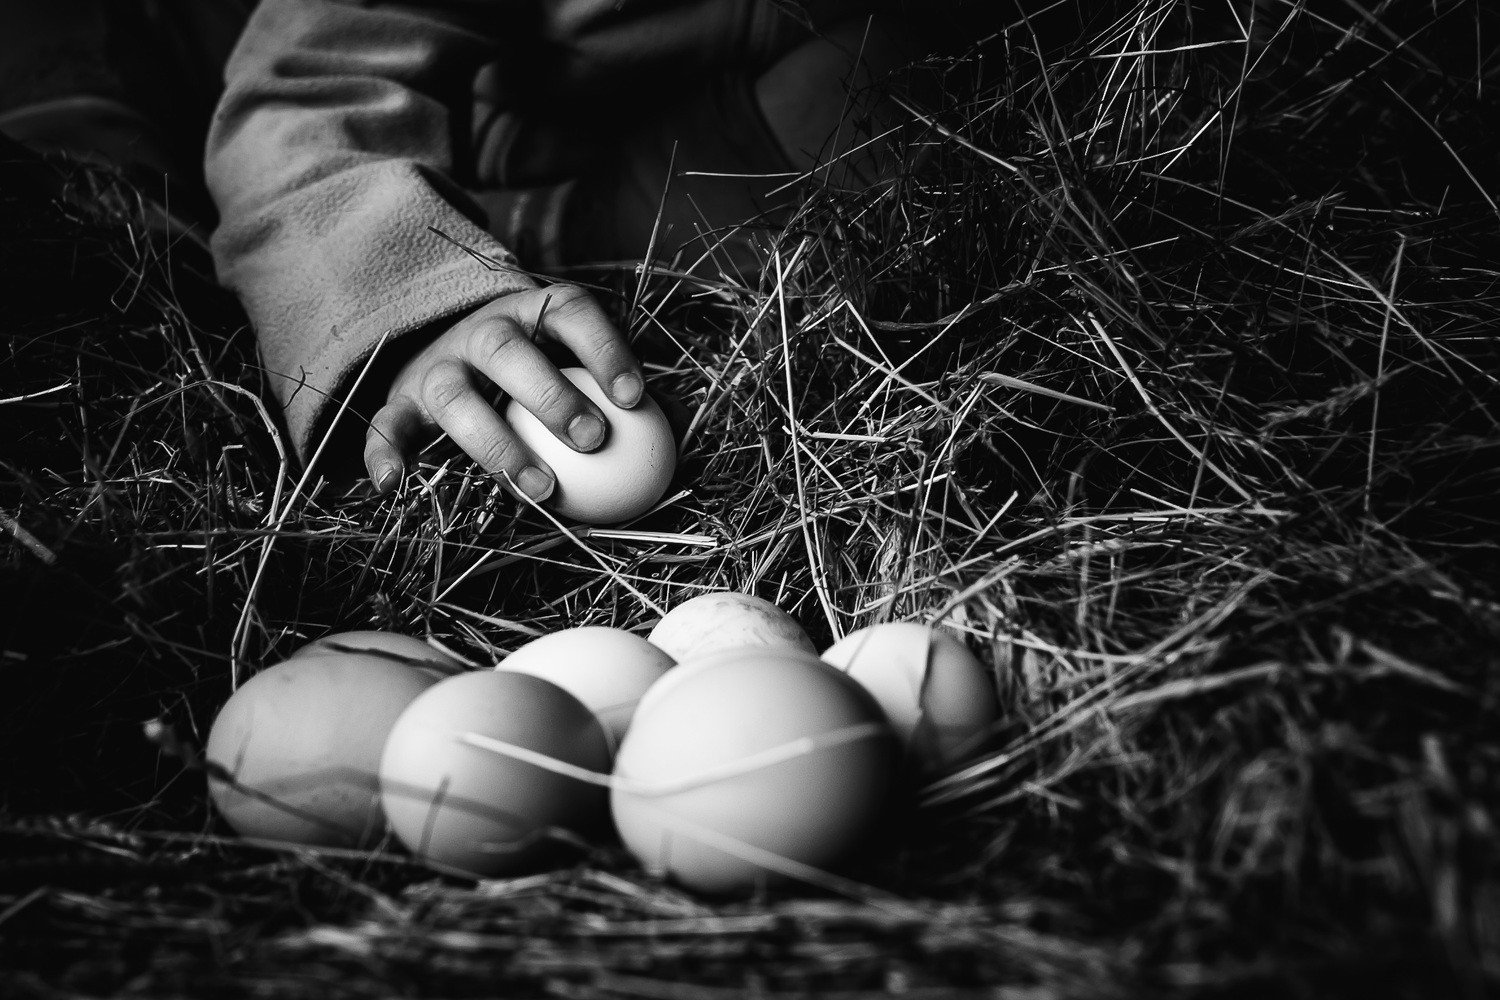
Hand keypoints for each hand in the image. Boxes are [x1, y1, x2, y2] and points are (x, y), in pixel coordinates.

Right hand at [363, 285, 643, 497]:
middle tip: (593, 439)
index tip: (636, 398)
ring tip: (540, 487)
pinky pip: (385, 424)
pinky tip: (394, 486)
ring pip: (453, 396)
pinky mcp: (400, 400)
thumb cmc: (539, 365)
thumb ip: (619, 388)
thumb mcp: (575, 358)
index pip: (571, 313)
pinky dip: (383, 453)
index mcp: (532, 312)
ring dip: (494, 442)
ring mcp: (436, 366)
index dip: (605, 350)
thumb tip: (676, 429)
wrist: (447, 342)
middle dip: (550, 394)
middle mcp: (480, 332)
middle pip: (507, 351)